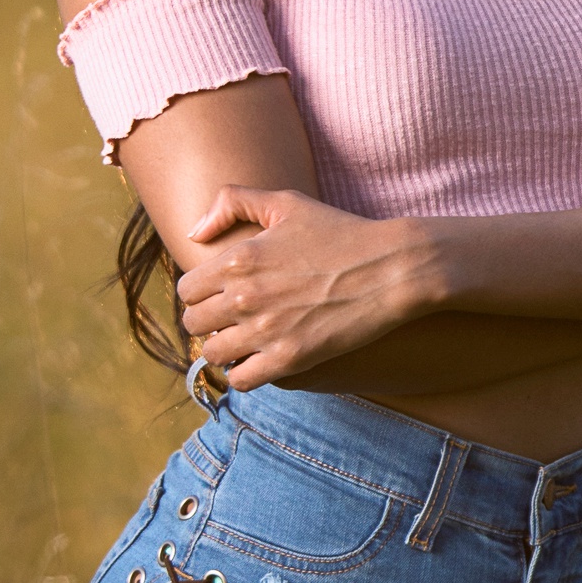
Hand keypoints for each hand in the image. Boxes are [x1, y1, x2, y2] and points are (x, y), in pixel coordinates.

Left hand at [171, 185, 433, 388]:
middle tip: (233, 320)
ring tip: (245, 343)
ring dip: (225, 349)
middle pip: (194, 323)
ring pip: (213, 353)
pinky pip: (242, 380)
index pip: (187, 289)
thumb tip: (195, 233)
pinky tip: (261, 362)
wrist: (393, 268)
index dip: (202, 293)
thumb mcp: (286, 202)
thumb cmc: (342, 233)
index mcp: (238, 258)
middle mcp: (245, 296)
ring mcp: (267, 331)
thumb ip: (232, 203)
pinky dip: (245, 374)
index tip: (222, 295)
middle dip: (209, 321)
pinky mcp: (290, 359)